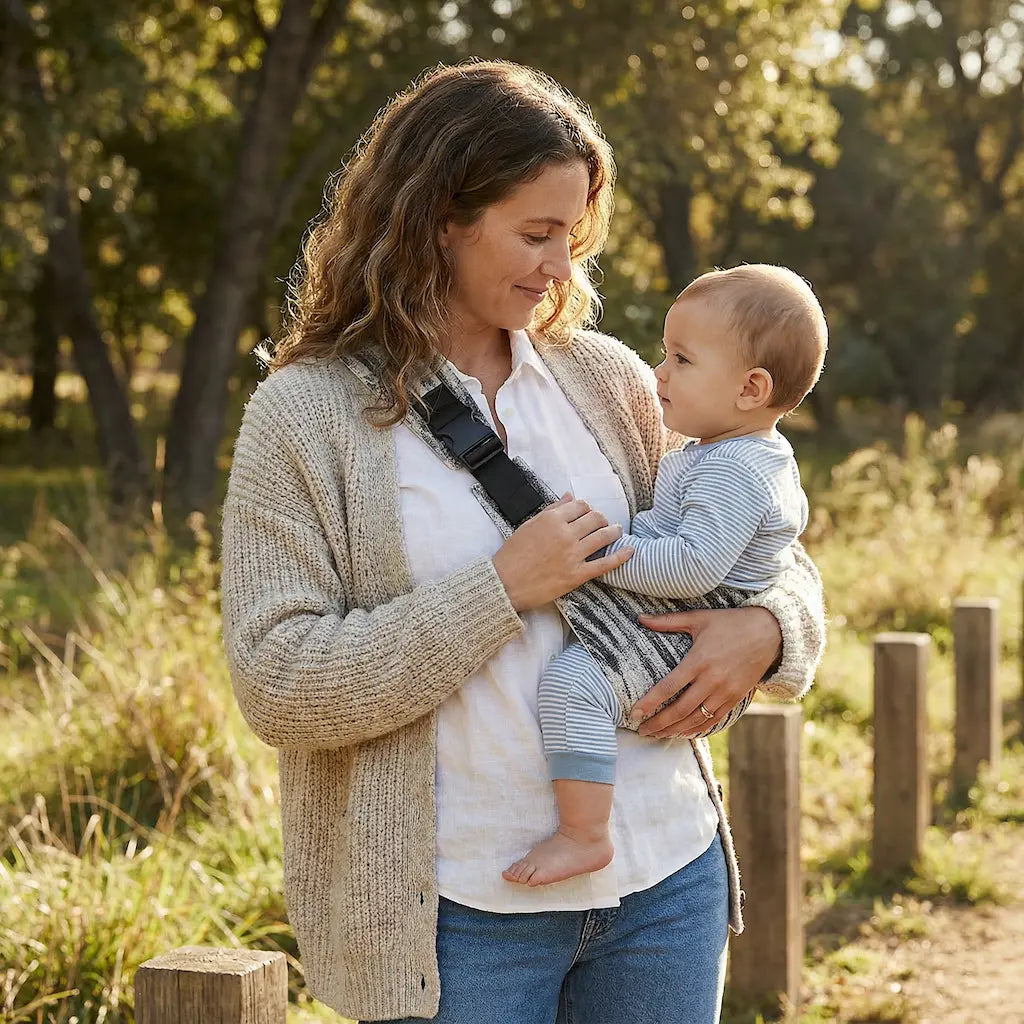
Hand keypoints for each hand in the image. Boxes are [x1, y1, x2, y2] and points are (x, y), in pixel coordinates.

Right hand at [492, 494, 633, 612]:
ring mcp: (573, 555)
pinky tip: (630, 551)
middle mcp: (565, 534)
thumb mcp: (528, 526)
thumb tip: (568, 497)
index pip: (580, 505)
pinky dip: (621, 556)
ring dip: (614, 531)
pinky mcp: (577, 575)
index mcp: (552, 520)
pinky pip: (605, 563)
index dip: (586, 508)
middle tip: (602, 523)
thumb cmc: (512, 556)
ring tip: (617, 531)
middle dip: (601, 518)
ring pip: (604, 536)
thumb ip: (551, 510)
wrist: (504, 584)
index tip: (586, 513)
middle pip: (595, 518)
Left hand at [627, 606, 781, 737]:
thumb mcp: (699, 618)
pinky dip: (697, 729)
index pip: (669, 687)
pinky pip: (714, 719)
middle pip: (680, 709)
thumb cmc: (731, 622)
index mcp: (699, 660)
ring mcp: (725, 692)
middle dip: (659, 723)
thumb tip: (640, 618)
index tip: (634, 713)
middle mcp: (712, 680)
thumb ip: (668, 621)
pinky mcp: (736, 698)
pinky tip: (683, 732)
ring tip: (657, 734)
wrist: (770, 632)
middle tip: (641, 731)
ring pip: (696, 718)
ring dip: (675, 730)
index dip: (650, 703)